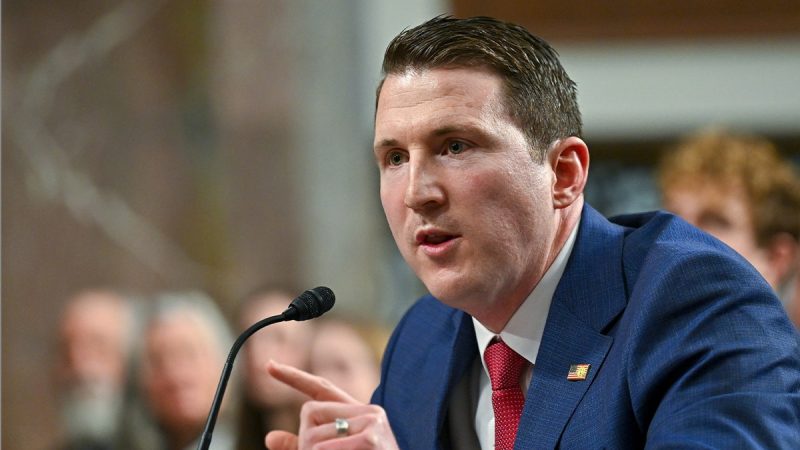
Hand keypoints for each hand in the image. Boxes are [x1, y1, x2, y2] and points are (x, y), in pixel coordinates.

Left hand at [264, 360, 398, 449]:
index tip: (269, 365)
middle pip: (309, 412)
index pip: (321, 388)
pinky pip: (325, 447)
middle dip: (305, 441)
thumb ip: (302, 446)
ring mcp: (372, 421)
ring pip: (313, 435)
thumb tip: (270, 437)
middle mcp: (368, 411)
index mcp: (359, 414)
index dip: (293, 377)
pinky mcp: (371, 436)